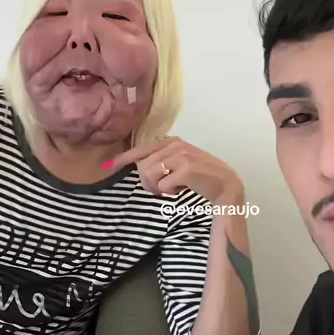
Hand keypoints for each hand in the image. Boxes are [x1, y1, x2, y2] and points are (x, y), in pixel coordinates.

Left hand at [102, 136, 243, 203]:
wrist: (225, 184)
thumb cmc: (200, 176)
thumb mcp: (179, 162)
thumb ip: (161, 160)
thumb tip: (137, 166)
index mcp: (172, 141)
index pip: (141, 150)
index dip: (123, 158)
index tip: (108, 166)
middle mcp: (175, 145)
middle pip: (142, 167)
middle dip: (147, 183)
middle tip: (161, 190)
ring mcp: (181, 156)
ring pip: (149, 175)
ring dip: (156, 188)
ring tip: (170, 190)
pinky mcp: (185, 169)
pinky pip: (162, 185)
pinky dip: (169, 192)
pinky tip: (180, 190)